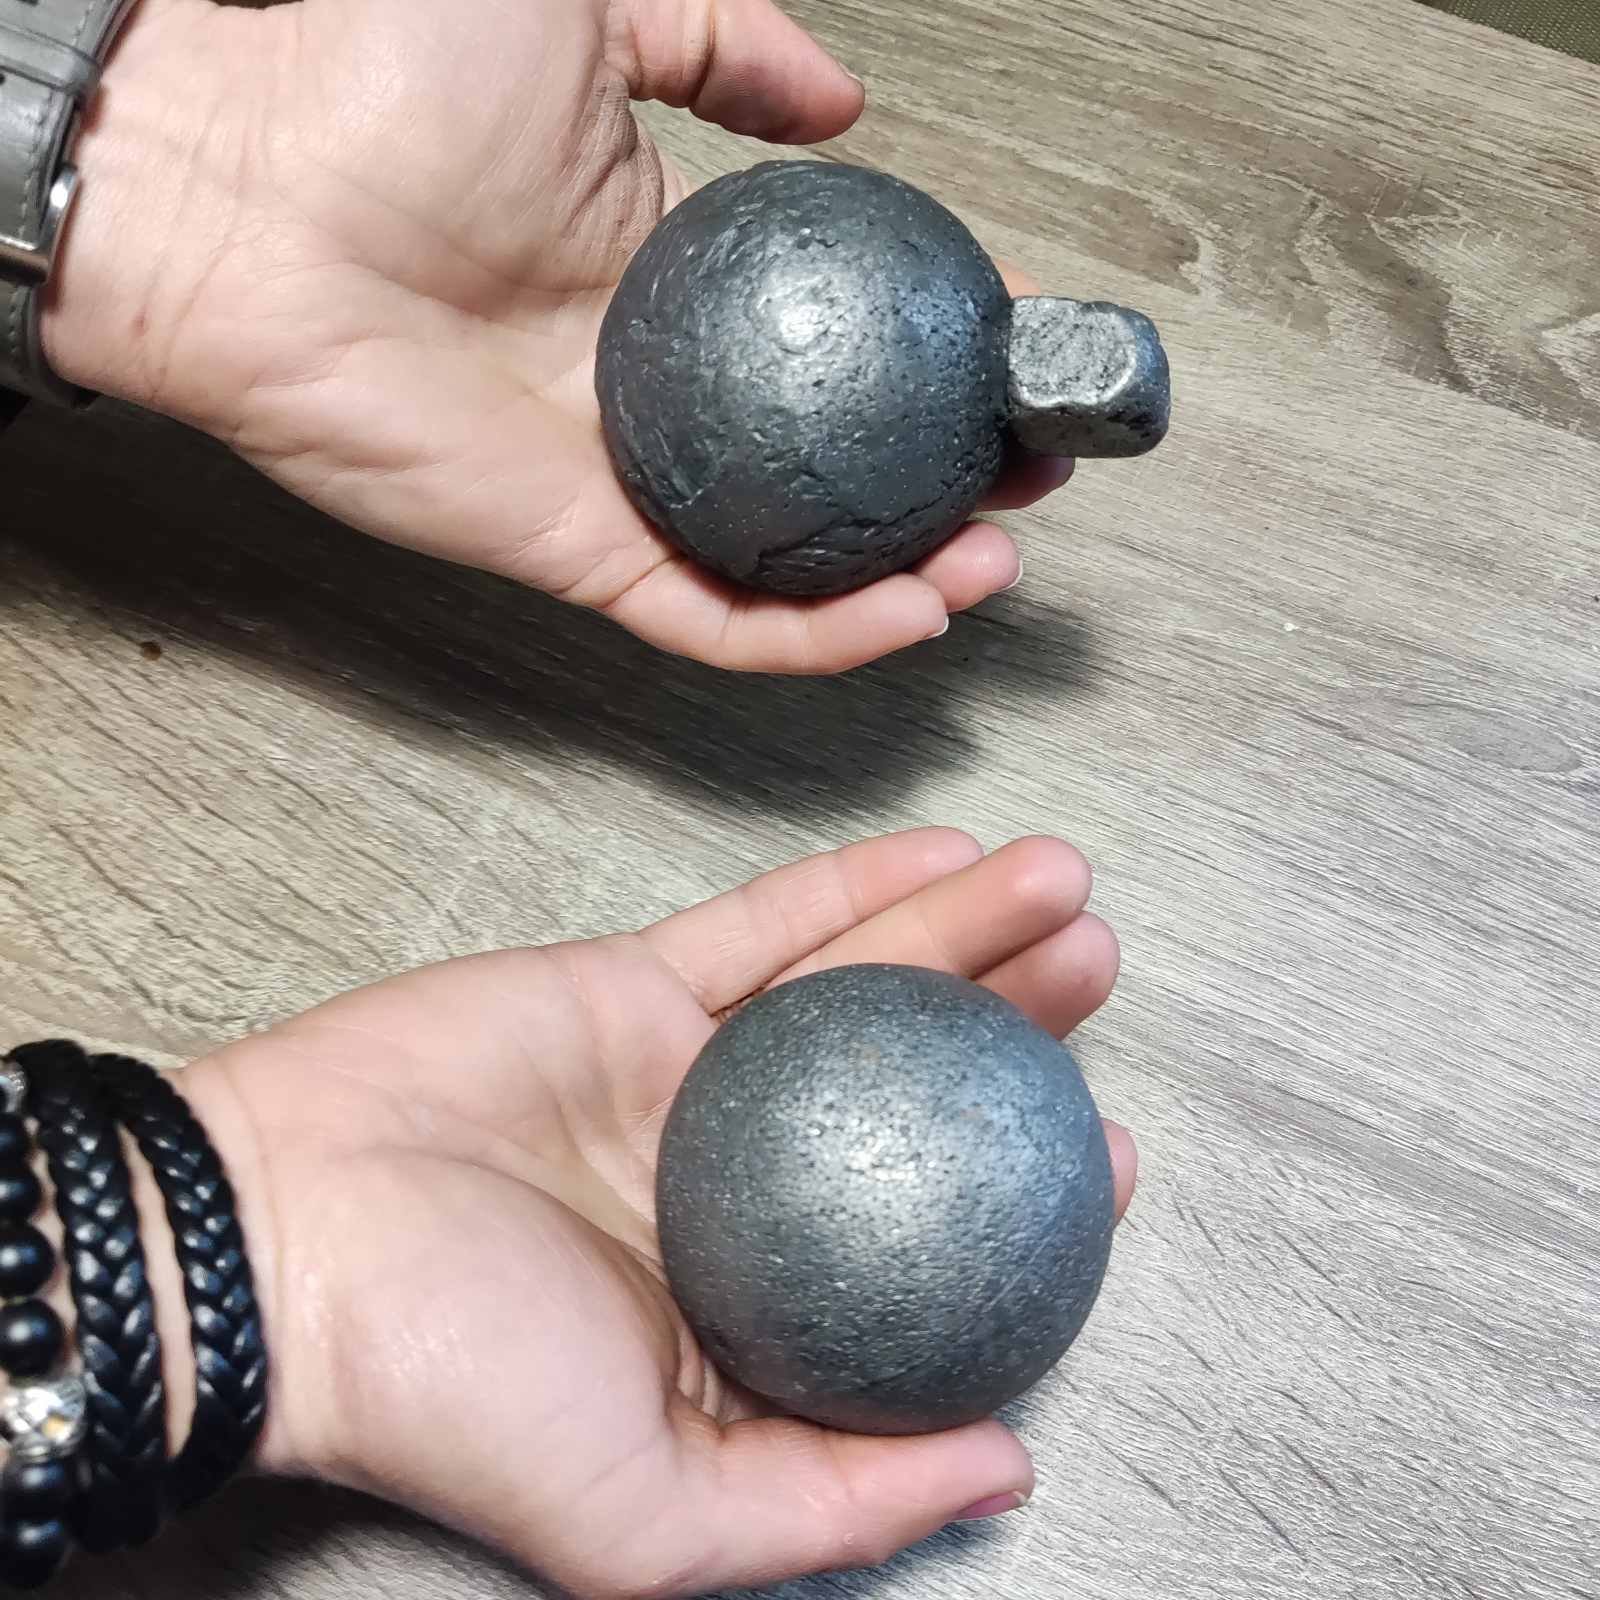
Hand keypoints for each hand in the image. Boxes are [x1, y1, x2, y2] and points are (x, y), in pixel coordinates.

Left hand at [45, 0, 1071, 673]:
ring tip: (991, 558)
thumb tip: (837, 99)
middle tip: (1027, 468)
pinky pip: (715, 616)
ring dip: (901, 575)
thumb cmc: (374, 78)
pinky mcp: (577, 553)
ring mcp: (622, 482)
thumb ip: (721, 42)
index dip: (935, 345)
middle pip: (828, 464)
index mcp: (670, 274)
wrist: (246, 180)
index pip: (836, 332)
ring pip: (785, 563)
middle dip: (940, 475)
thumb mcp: (589, 12)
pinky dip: (816, 633)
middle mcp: (658, 390)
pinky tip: (909, 610)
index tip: (1018, 344)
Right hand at [177, 830, 1133, 1597]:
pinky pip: (766, 926)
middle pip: (911, 1087)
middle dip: (1021, 1024)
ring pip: (855, 985)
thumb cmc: (448, 1387)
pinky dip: (855, 886)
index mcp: (755, 1302)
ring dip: (964, 929)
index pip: (928, 1240)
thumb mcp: (655, 1515)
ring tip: (1061, 886)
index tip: (1109, 1150)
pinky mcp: (634, 989)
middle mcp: (737, 1181)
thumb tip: (1007, 1466)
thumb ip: (836, 1499)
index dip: (1032, 1194)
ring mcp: (687, 1075)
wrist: (284, 1235)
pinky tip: (943, 855)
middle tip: (1098, 969)